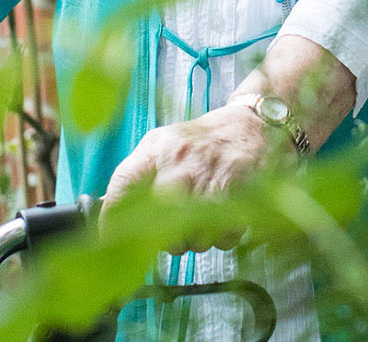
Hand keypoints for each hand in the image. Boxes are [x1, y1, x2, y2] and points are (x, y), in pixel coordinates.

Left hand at [103, 103, 283, 251]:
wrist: (258, 125)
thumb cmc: (207, 140)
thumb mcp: (165, 143)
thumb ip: (140, 173)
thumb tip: (111, 217)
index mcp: (158, 149)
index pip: (122, 186)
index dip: (110, 219)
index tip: (109, 239)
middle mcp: (181, 165)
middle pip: (155, 227)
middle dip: (163, 239)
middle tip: (172, 230)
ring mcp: (210, 182)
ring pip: (190, 240)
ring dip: (195, 238)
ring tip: (204, 216)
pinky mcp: (239, 198)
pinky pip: (220, 240)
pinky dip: (222, 236)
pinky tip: (224, 214)